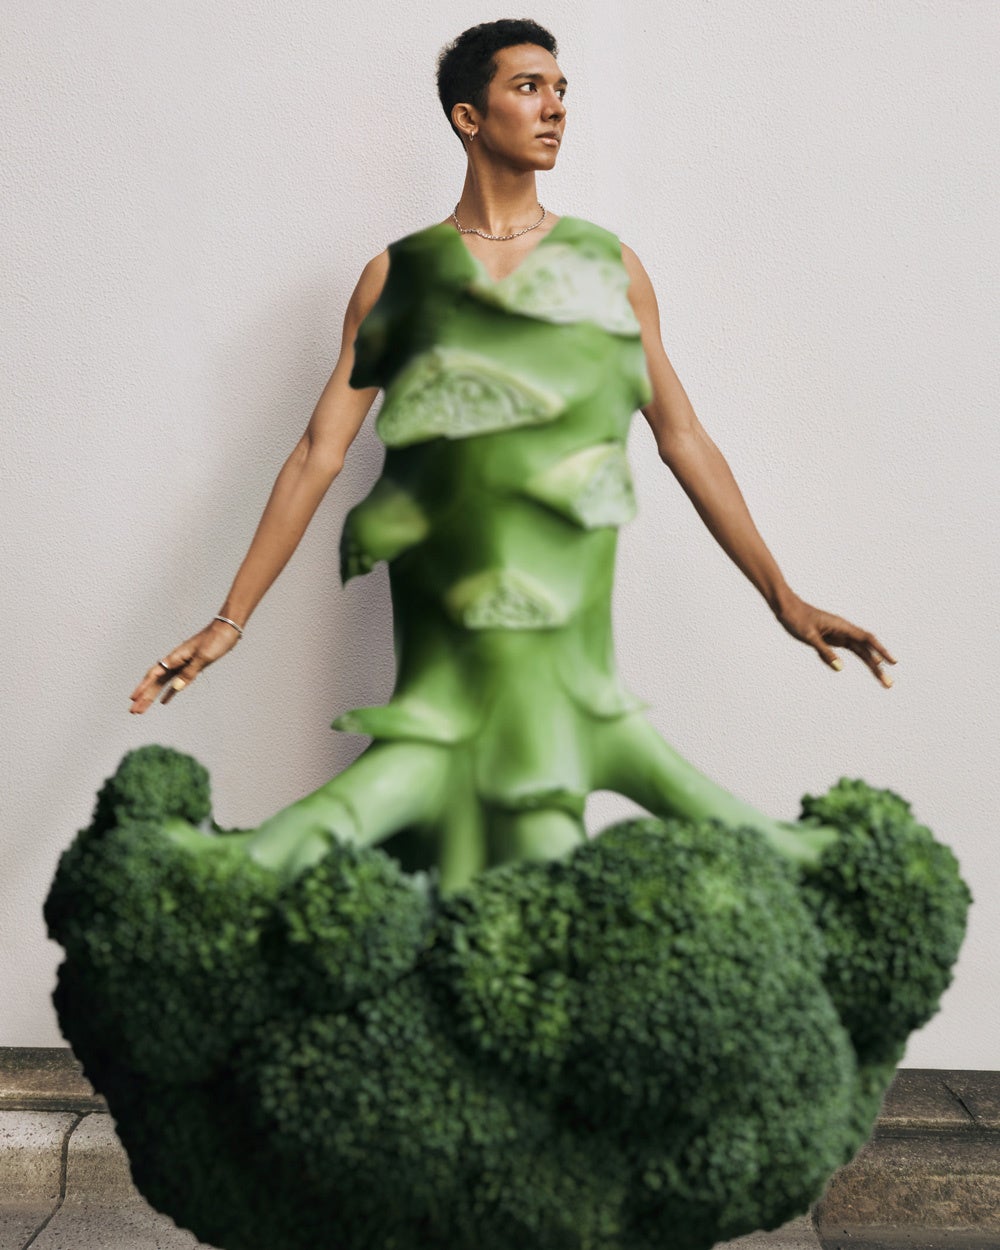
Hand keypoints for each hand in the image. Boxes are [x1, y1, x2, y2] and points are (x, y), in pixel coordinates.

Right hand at [129, 618, 242, 712]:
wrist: (227, 628)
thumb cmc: (216, 640)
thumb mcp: (204, 657)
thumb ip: (189, 672)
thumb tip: (175, 687)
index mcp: (176, 658)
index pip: (154, 675)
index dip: (143, 687)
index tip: (133, 699)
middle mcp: (175, 661)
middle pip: (155, 682)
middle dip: (144, 697)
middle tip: (133, 711)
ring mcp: (182, 664)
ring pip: (162, 683)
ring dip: (152, 696)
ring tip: (142, 709)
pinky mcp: (191, 666)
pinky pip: (175, 682)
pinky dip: (169, 692)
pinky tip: (164, 701)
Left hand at [774, 595, 896, 687]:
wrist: (786, 608)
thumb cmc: (796, 619)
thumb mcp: (809, 636)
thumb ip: (824, 652)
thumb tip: (840, 668)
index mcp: (841, 626)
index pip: (867, 639)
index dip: (881, 651)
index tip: (893, 662)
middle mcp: (845, 630)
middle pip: (867, 650)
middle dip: (879, 667)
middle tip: (889, 684)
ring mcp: (840, 635)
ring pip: (861, 652)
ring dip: (873, 665)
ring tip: (884, 681)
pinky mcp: (834, 639)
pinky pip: (849, 651)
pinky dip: (859, 659)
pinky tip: (868, 667)